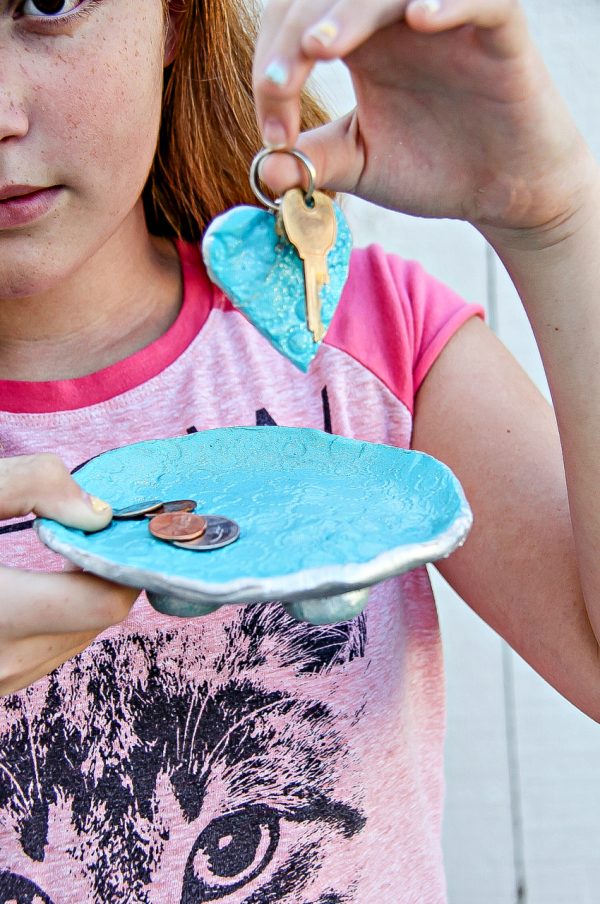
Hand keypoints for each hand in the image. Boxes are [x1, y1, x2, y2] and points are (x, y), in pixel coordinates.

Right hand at [0, 454, 137, 695]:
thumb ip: (30, 486)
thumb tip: (98, 512)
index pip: (105, 604)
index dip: (126, 566)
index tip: (127, 532)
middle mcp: (4, 660)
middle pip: (98, 618)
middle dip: (104, 573)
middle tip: (94, 533)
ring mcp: (0, 680)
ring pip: (78, 637)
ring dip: (82, 597)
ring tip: (64, 557)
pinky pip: (50, 650)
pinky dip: (57, 618)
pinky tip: (38, 588)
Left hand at [253, 0, 597, 240]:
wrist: (505, 189)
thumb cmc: (434, 167)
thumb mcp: (362, 164)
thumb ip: (314, 161)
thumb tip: (261, 171)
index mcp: (357, 42)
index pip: (296, 24)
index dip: (270, 68)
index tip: (272, 133)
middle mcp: (394, 19)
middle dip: (293, 36)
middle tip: (281, 85)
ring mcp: (446, 16)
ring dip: (350, 10)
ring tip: (322, 47)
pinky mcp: (499, 27)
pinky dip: (449, 1)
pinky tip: (419, 20)